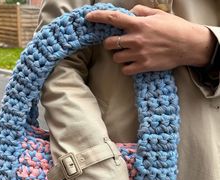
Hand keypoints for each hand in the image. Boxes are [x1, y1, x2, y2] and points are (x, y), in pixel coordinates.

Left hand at [86, 5, 215, 74]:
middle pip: (109, 43)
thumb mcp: (158, 15)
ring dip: (119, 56)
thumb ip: (141, 12)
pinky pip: (125, 70)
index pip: (113, 18)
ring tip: (128, 54)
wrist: (188, 45)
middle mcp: (135, 39)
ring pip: (116, 58)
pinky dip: (126, 67)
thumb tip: (129, 13)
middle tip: (118, 43)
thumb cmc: (174, 28)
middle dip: (111, 43)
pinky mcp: (143, 66)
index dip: (98, 17)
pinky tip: (133, 64)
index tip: (88, 18)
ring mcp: (138, 54)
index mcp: (138, 24)